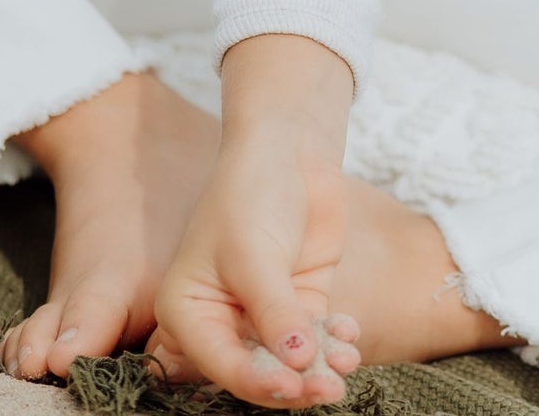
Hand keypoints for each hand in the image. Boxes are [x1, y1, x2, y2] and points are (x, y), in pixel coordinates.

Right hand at [149, 124, 360, 404]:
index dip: (255, 380)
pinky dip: (333, 343)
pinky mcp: (299, 300)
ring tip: (347, 367)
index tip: (291, 386)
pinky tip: (350, 340)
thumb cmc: (252, 193)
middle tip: (328, 392)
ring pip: (289, 359)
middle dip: (292, 385)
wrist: (289, 147)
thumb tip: (299, 362)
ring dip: (318, 369)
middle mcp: (221, 320)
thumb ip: (275, 310)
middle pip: (256, 369)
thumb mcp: (254, 253)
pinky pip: (315, 336)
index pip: (220, 362)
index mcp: (188, 311)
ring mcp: (263, 312)